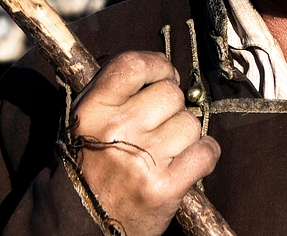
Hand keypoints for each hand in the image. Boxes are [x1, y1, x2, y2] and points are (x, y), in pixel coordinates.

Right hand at [71, 51, 220, 235]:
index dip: (159, 66)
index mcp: (93, 109)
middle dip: (172, 107)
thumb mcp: (85, 120)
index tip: (165, 76)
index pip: (135, 65)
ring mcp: (142, 160)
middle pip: (171, 94)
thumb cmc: (88, 165)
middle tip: (160, 124)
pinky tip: (188, 161)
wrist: (81, 221)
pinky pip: (206, 152)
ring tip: (166, 150)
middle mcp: (117, 130)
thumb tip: (161, 69)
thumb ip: (113, 91)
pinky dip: (204, 154)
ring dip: (186, 135)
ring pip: (191, 123)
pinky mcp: (164, 188)